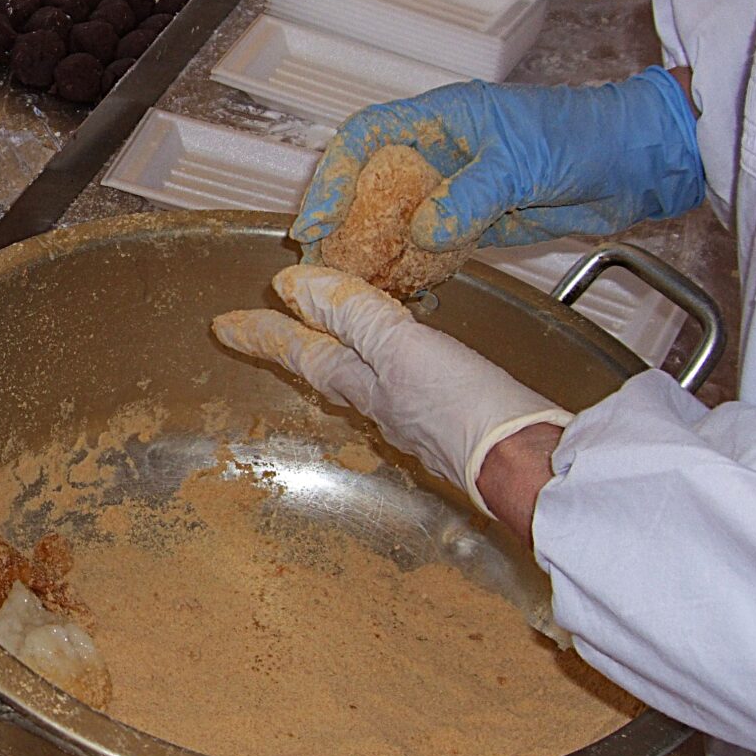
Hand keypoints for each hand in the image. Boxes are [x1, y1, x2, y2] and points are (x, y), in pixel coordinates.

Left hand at [214, 265, 568, 512]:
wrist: (530, 467)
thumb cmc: (469, 412)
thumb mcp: (402, 349)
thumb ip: (352, 315)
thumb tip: (294, 288)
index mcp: (365, 385)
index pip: (300, 353)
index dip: (263, 333)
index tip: (225, 326)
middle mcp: (382, 407)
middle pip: (324, 367)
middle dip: (291, 345)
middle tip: (260, 330)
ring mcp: (416, 420)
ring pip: (360, 380)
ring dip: (336, 353)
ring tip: (322, 338)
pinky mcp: (454, 427)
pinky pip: (400, 388)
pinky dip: (386, 367)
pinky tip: (401, 367)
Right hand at [291, 68, 704, 257]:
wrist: (635, 163)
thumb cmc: (582, 137)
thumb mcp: (521, 164)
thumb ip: (469, 197)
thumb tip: (422, 233)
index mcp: (440, 120)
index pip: (366, 138)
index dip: (333, 176)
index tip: (316, 219)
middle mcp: (439, 153)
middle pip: (371, 183)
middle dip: (342, 221)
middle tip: (322, 262)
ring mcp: (456, 189)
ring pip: (396, 219)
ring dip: (374, 250)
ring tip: (351, 285)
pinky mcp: (476, 222)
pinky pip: (430, 246)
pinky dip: (413, 268)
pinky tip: (399, 292)